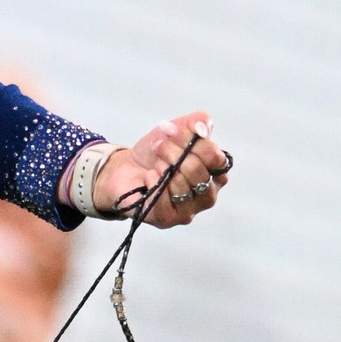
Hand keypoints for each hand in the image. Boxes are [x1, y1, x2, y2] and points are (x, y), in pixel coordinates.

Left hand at [93, 116, 231, 228]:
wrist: (125, 169)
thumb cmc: (156, 153)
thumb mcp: (177, 129)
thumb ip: (197, 122)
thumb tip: (203, 129)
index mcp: (215, 172)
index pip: (215, 157)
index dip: (192, 142)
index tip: (171, 131)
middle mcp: (207, 194)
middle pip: (198, 171)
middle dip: (174, 153)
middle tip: (158, 146)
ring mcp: (189, 210)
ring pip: (182, 186)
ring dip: (163, 168)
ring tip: (154, 164)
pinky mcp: (168, 219)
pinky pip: (165, 203)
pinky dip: (154, 185)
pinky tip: (149, 178)